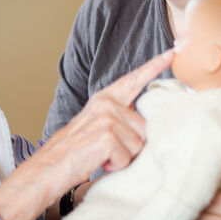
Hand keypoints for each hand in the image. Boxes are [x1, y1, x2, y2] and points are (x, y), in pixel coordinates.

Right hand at [0, 50, 172, 219]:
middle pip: (144, 128)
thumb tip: (148, 125)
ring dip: (123, 157)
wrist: (48, 168)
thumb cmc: (74, 152)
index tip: (172, 51)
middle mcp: (106, 103)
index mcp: (105, 98)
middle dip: (131, 146)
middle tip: (107, 151)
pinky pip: (128, 157)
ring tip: (101, 156)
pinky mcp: (107, 135)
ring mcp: (106, 117)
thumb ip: (120, 118)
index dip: (155, 66)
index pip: (134, 79)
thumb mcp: (97, 126)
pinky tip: (99, 162)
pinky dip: (116, 166)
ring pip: (139, 144)